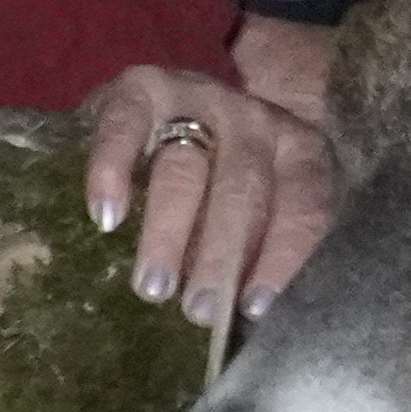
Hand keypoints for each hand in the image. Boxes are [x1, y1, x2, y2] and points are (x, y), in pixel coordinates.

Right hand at [82, 45, 332, 326]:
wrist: (186, 101)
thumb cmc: (228, 180)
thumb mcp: (264, 207)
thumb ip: (264, 252)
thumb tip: (246, 323)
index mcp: (299, 149)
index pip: (304, 202)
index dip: (282, 255)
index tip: (255, 307)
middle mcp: (255, 119)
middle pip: (242, 189)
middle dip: (221, 255)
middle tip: (200, 310)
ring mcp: (199, 97)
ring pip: (184, 168)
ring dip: (168, 232)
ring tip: (153, 287)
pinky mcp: (143, 87)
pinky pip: (126, 125)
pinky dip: (112, 169)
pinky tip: (106, 216)